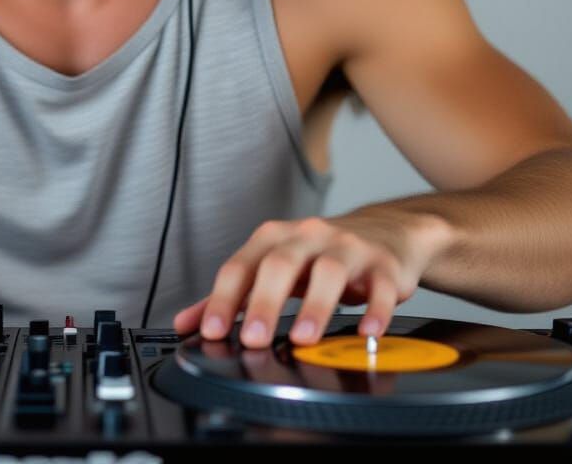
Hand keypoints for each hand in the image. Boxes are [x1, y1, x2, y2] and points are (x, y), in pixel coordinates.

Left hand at [172, 212, 446, 348]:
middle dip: (264, 301)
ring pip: (329, 271)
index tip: (210, 331)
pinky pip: (380, 286)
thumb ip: (232, 296)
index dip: (222, 299)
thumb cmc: (318, 255)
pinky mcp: (383, 264)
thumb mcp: (273, 267)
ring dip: (315, 306)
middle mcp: (307, 236)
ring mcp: (347, 248)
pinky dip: (374, 310)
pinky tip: (366, 333)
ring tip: (303, 339)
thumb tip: (186, 323)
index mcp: (274, 238)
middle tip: (254, 338)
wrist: (384, 232)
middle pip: (280, 263)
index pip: (240, 266)